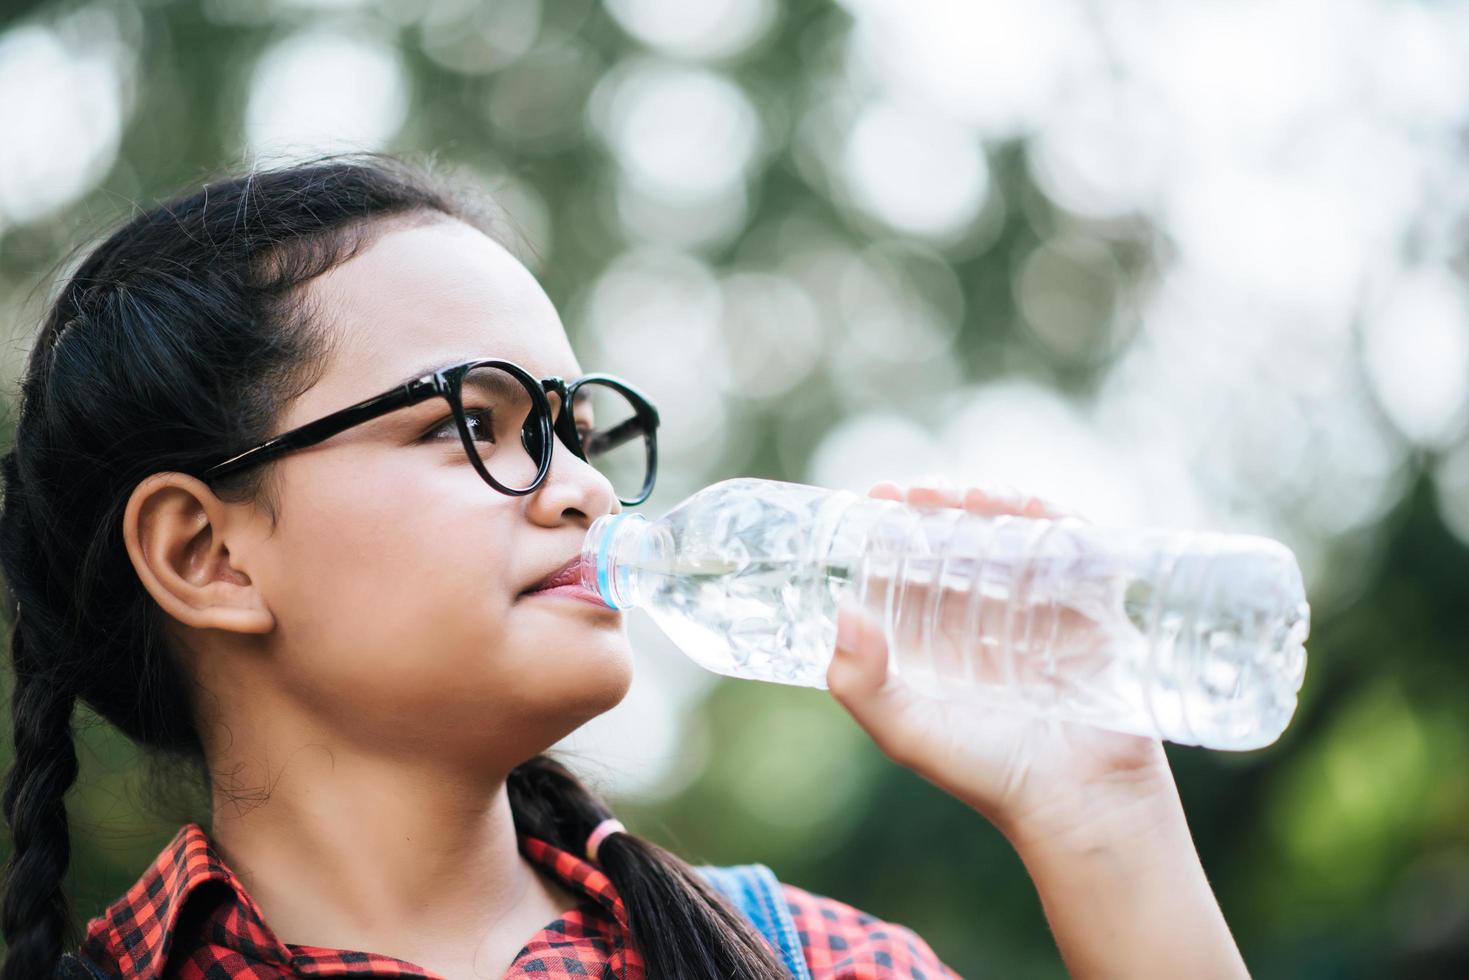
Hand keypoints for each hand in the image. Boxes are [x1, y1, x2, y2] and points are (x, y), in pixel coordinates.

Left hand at [826, 478, 1176, 849]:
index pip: (912, 566)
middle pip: (962, 539)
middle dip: (943, 506)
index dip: (896, 528)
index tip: (878, 498)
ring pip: (1015, 536)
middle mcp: (985, 619)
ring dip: (995, 504)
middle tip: (923, 490)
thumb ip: (861, 684)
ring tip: (972, 494)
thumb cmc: (988, 775)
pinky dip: (1058, 522)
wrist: (1079, 806)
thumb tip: (845, 609)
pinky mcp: (1093, 612)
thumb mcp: (906, 733)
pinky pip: (1078, 553)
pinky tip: (1034, 508)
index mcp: (937, 640)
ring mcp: (1042, 611)